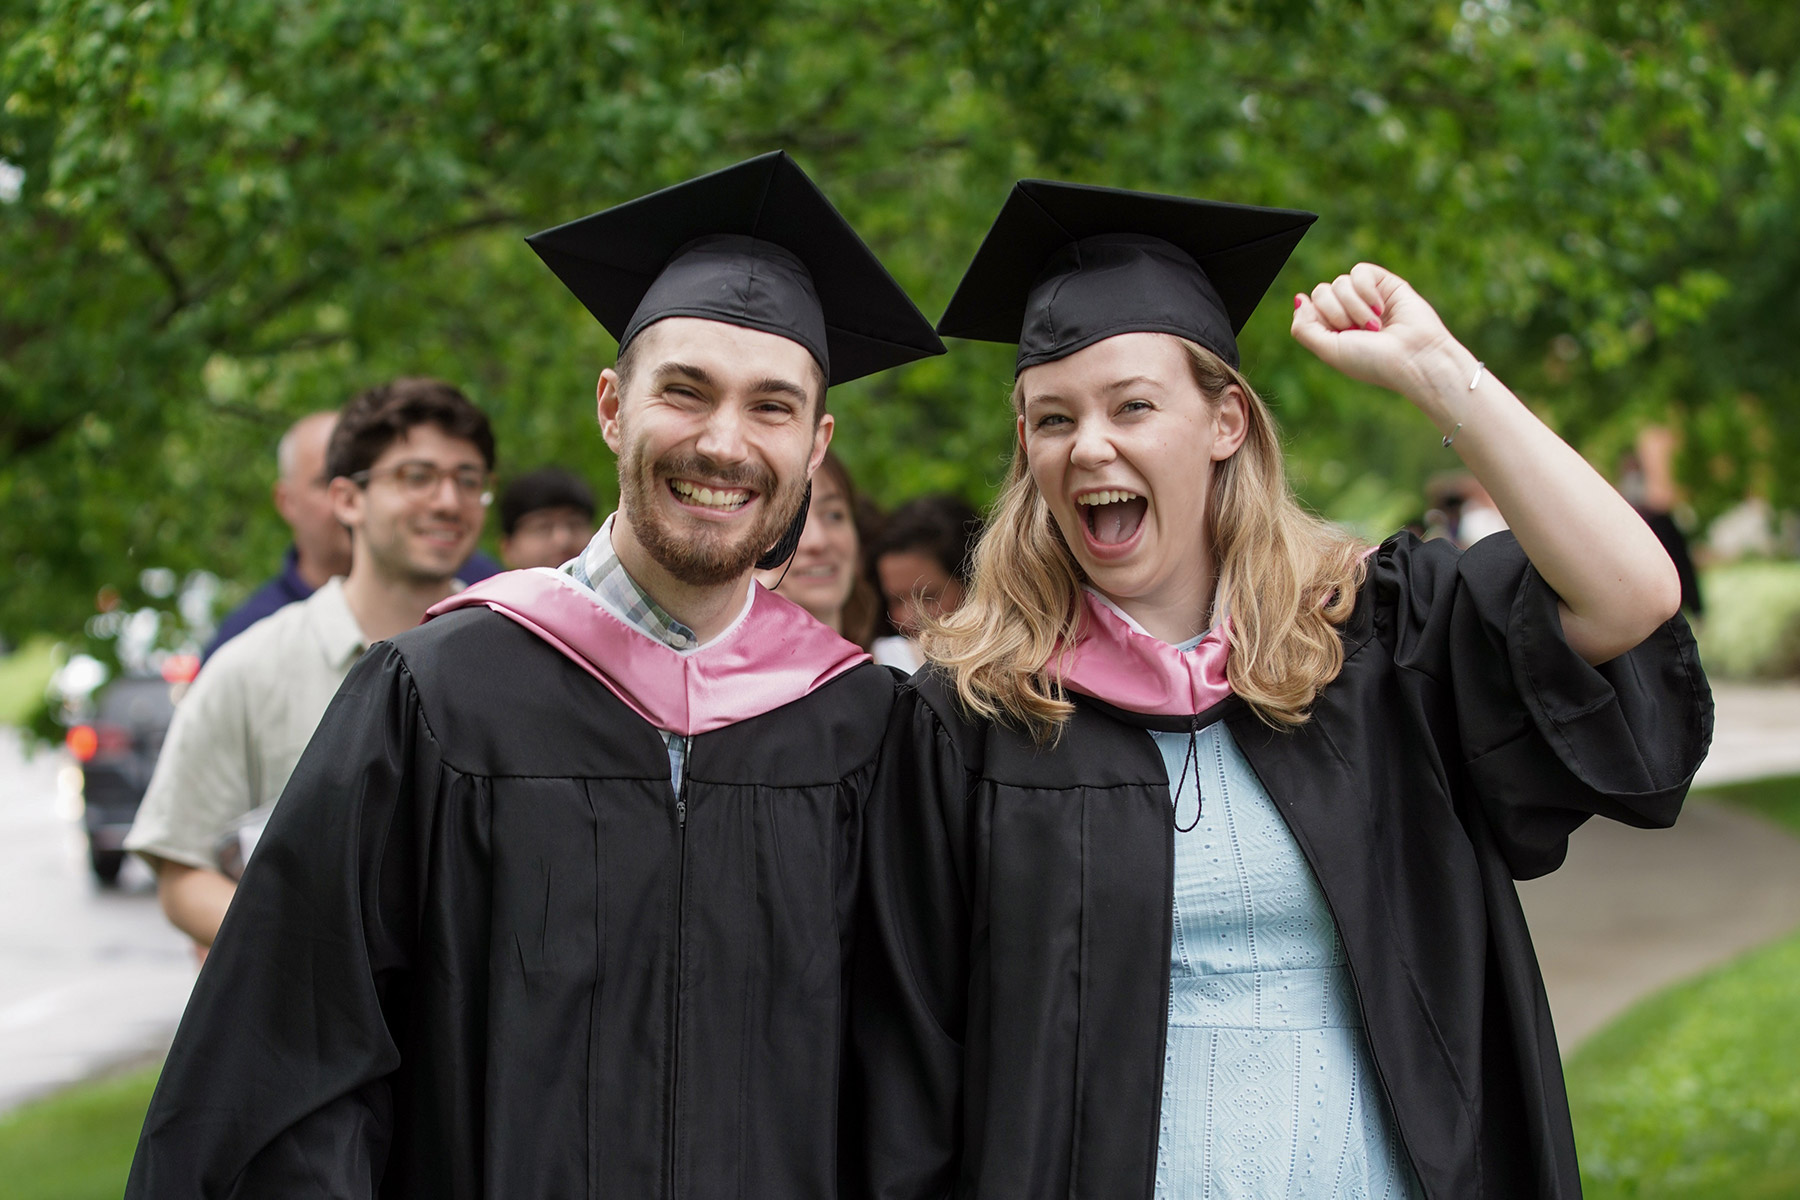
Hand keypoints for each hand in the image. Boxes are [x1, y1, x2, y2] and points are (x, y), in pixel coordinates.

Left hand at [1289, 263, 1465, 403]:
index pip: (1309, 307)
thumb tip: (1299, 298)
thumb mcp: (1328, 350)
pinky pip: (1359, 272)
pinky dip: (1366, 291)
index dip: (1319, 318)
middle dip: (1336, 313)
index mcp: (1332, 329)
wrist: (1413, 357)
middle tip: (1358, 331)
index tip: (1340, 334)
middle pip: (1321, 291)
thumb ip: (1304, 328)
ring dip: (1355, 307)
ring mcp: (1366, 297)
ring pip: (1339, 282)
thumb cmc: (1372, 361)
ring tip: (1375, 326)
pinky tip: (1381, 308)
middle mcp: (1348, 311)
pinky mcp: (1385, 283)